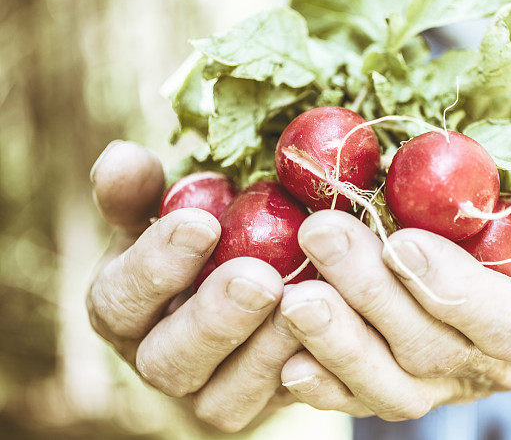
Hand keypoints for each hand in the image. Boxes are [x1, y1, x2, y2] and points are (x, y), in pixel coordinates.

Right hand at [86, 141, 300, 431]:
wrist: (249, 294)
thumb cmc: (203, 244)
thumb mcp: (169, 213)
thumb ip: (141, 190)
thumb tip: (121, 157)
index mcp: (122, 310)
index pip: (119, 299)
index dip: (155, 265)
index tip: (202, 224)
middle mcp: (157, 361)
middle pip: (169, 360)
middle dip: (215, 318)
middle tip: (260, 278)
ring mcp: (208, 396)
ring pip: (225, 397)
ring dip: (267, 349)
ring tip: (305, 300)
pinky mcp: (258, 408)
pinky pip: (282, 402)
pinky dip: (310, 370)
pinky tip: (338, 329)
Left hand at [276, 178, 510, 419]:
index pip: (504, 320)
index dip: (452, 286)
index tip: (400, 241)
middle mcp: (495, 367)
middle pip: (429, 346)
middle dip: (371, 292)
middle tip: (319, 233)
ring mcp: (446, 388)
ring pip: (390, 384)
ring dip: (338, 343)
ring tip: (293, 297)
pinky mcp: (404, 391)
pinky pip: (363, 400)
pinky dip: (324, 386)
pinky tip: (287, 359)